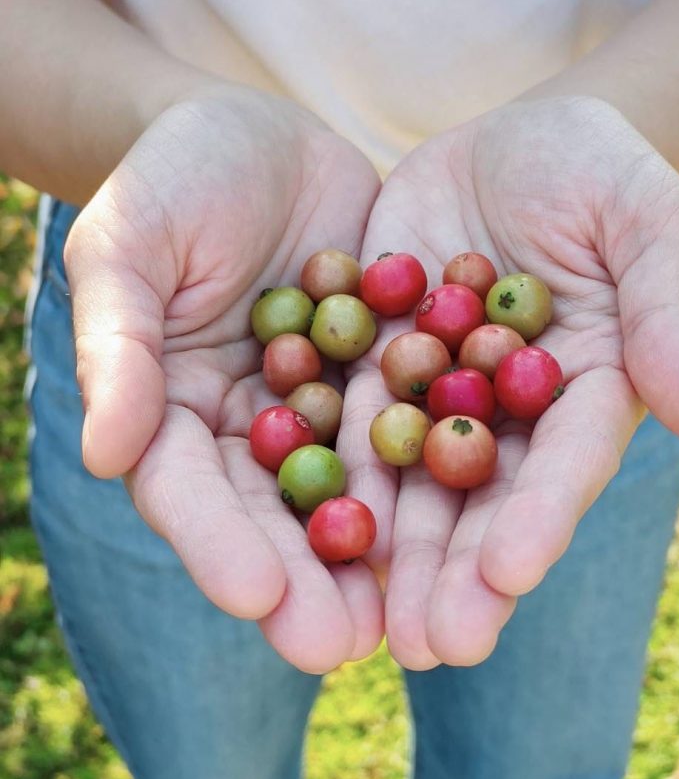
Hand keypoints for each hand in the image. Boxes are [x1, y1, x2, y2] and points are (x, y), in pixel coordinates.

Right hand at [65, 84, 382, 672]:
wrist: (263, 132)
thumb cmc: (172, 178)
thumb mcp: (130, 244)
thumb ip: (120, 344)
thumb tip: (106, 452)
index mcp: (175, 408)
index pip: (189, 489)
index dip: (217, 543)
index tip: (253, 599)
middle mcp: (253, 424)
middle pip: (273, 512)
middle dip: (305, 577)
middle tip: (343, 646)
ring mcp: (324, 403)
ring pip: (350, 486)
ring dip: (379, 551)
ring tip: (415, 614)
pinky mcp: (386, 371)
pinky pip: (414, 421)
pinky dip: (437, 467)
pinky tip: (474, 517)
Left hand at [344, 96, 678, 668]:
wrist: (517, 142)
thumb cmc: (604, 173)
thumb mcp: (648, 223)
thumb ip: (666, 318)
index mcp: (586, 393)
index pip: (565, 464)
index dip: (541, 518)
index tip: (509, 574)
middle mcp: (508, 413)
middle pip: (484, 497)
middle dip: (458, 570)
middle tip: (431, 648)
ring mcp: (437, 391)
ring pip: (409, 478)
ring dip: (387, 550)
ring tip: (361, 625)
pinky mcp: (376, 359)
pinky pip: (346, 412)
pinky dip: (325, 464)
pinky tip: (295, 520)